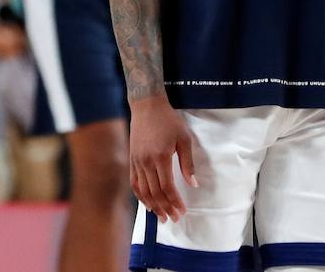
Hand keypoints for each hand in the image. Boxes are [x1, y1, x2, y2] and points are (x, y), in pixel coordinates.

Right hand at [129, 94, 197, 223]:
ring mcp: (136, 161)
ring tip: (161, 216)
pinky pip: (134, 181)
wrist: (146, 105)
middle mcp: (146, 162)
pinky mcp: (132, 158)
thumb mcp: (184, 139)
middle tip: (174, 219)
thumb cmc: (168, 120)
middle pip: (154, 192)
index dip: (175, 202)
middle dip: (165, 208)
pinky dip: (139, 195)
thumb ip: (188, 163)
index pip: (167, 187)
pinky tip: (146, 203)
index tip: (182, 211)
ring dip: (152, 205)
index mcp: (160, 157)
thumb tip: (193, 184)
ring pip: (143, 190)